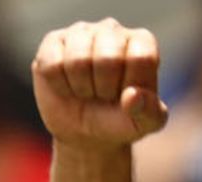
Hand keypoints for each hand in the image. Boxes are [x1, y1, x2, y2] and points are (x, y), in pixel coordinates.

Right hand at [31, 19, 168, 148]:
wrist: (85, 131)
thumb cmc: (119, 121)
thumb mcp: (144, 124)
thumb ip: (149, 112)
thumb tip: (132, 96)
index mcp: (141, 42)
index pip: (141, 58)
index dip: (131, 88)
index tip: (127, 97)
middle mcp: (112, 29)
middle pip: (108, 58)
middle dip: (103, 89)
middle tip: (102, 96)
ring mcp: (81, 32)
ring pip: (78, 60)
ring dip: (81, 88)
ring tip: (85, 91)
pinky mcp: (53, 42)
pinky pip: (52, 65)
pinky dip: (60, 86)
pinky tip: (67, 86)